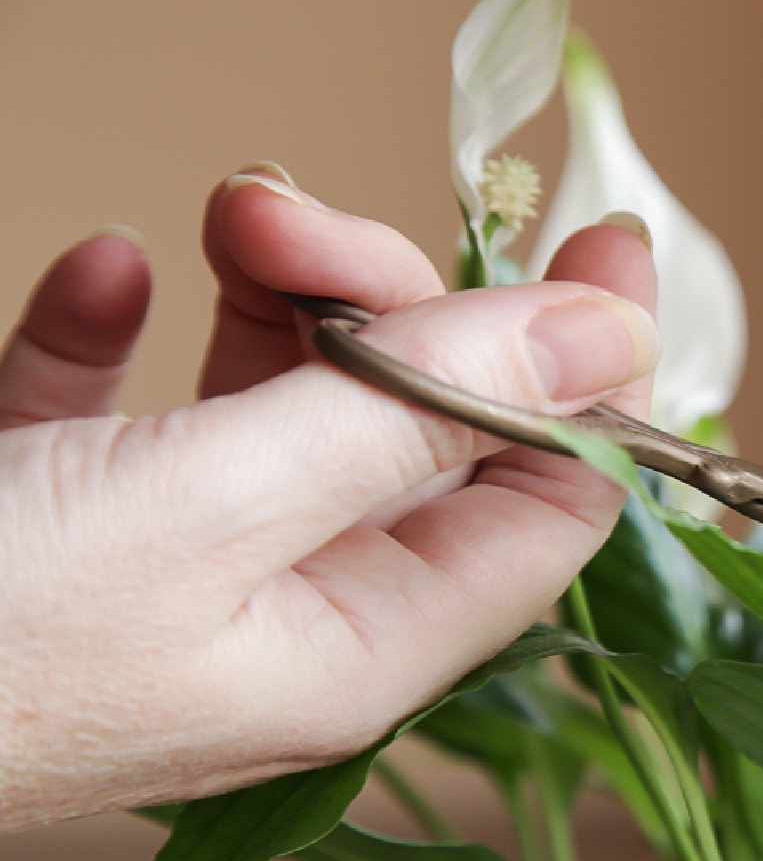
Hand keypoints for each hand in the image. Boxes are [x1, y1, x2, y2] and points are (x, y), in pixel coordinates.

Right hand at [0, 165, 658, 831]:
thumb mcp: (221, 505)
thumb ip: (419, 411)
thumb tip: (608, 334)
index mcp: (362, 645)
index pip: (549, 502)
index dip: (586, 373)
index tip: (601, 243)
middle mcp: (283, 615)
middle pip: (415, 428)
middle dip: (385, 297)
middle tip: (291, 215)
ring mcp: (163, 570)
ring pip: (281, 401)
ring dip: (271, 291)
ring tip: (221, 214)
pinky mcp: (43, 522)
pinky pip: (121, 405)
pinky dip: (127, 325)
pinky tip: (110, 270)